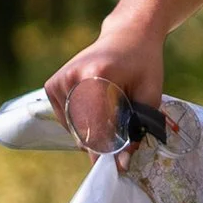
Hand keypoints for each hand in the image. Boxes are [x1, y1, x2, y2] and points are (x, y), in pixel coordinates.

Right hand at [44, 22, 165, 157]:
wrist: (127, 35)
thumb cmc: (143, 63)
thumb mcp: (150, 93)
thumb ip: (137, 127)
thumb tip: (123, 162)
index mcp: (95, 75)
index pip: (95, 124)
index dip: (107, 149)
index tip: (117, 167)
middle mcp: (71, 77)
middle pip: (82, 129)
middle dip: (101, 144)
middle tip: (120, 149)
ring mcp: (58, 81)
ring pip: (72, 128)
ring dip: (92, 133)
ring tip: (112, 114)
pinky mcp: (51, 86)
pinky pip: (66, 120)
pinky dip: (81, 124)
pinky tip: (97, 108)